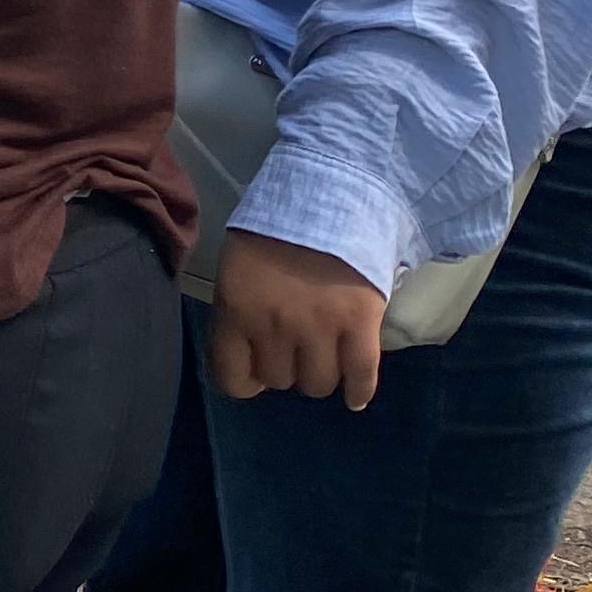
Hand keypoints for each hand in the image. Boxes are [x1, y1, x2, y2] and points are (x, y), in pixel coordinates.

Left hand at [208, 232, 385, 408]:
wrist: (329, 194)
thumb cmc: (276, 227)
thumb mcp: (237, 265)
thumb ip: (238, 310)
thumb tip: (248, 357)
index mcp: (235, 309)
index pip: (230, 377)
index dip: (244, 381)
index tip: (254, 373)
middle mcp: (274, 326)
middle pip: (279, 380)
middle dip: (284, 368)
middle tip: (293, 349)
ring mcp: (319, 327)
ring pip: (318, 383)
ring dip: (319, 374)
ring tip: (323, 356)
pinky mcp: (360, 323)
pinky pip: (361, 374)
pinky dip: (359, 391)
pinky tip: (355, 397)